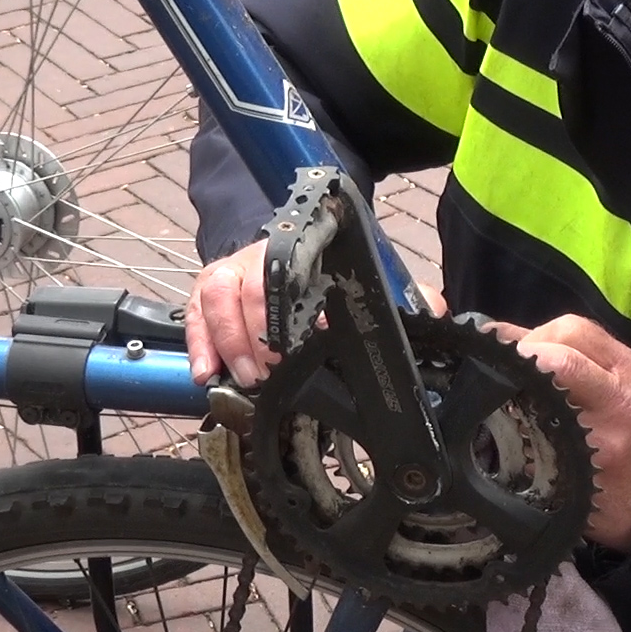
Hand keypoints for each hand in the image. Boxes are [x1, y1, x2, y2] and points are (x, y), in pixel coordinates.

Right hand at [185, 236, 445, 385]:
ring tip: (248, 378)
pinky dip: (198, 343)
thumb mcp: (374, 281)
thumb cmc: (335, 278)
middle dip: (262, 332)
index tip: (316, 342)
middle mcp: (267, 257)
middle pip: (254, 286)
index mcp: (311, 254)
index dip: (306, 312)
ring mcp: (235, 270)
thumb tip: (436, 309)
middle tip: (274, 372)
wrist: (296, 253)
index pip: (304, 275)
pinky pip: (194, 310)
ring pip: (219, 296)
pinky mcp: (209, 289)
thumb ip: (406, 294)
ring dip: (231, 341)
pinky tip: (206, 373)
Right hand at [495, 315, 630, 552]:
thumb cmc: (601, 493)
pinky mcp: (626, 360)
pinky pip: (583, 335)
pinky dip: (553, 341)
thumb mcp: (562, 470)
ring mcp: (630, 365)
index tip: (494, 369)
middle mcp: (629, 378)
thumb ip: (530, 427)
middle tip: (502, 365)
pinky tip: (533, 359)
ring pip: (575, 326)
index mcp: (617, 407)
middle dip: (528, 341)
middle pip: (569, 330)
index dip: (524, 357)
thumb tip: (486, 389)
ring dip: (539, 338)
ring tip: (516, 363)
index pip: (566, 362)